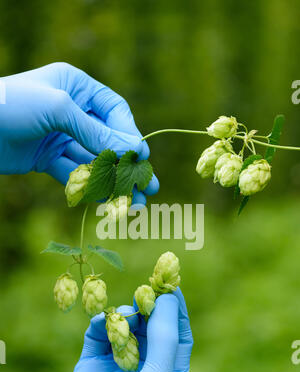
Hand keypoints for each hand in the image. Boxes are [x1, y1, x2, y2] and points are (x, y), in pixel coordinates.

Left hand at [0, 62, 158, 203]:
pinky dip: (88, 187)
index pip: (114, 112)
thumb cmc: (12, 104)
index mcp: (77, 87)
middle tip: (149, 187)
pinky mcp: (48, 158)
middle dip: (127, 165)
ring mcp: (60, 136)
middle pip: (107, 140)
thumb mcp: (58, 110)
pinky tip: (104, 202)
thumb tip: (134, 150)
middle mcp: (71, 111)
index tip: (141, 157)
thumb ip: (96, 132)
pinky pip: (74, 173)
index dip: (129, 135)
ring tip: (132, 204)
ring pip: (93, 161)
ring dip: (112, 183)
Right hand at [47, 288, 192, 371]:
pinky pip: (98, 336)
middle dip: (149, 309)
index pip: (177, 338)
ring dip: (125, 317)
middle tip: (145, 289)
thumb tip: (168, 299)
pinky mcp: (91, 365)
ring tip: (124, 312)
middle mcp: (145, 371)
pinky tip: (102, 321)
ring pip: (125, 330)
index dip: (176, 311)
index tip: (172, 285)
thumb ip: (164, 340)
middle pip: (151, 330)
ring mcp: (117, 367)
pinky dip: (101, 324)